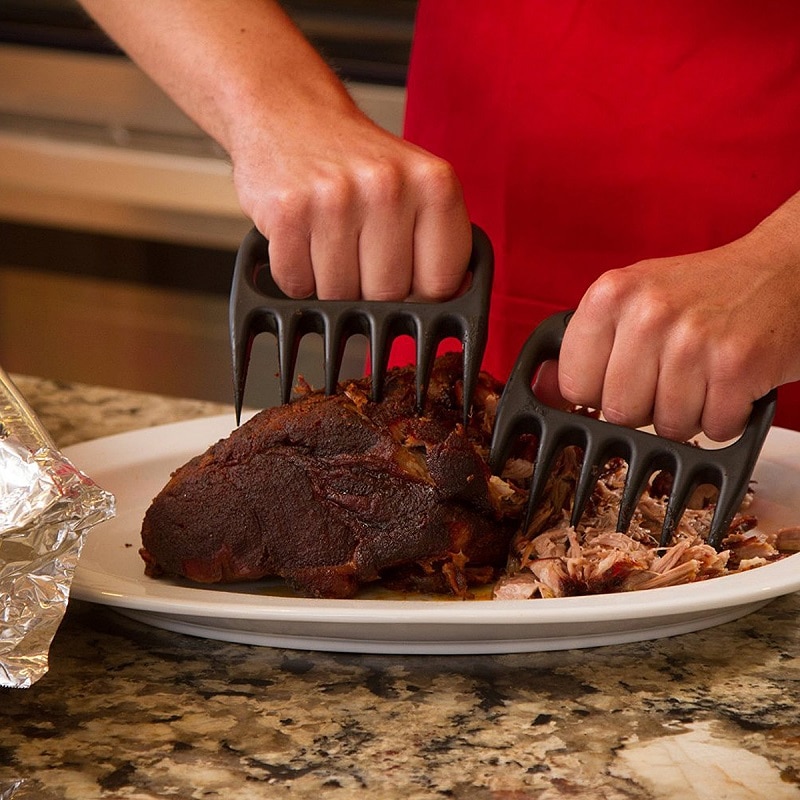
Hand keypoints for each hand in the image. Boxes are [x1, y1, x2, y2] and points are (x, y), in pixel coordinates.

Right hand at [231, 105, 471, 302]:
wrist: (286, 110)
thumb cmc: (355, 161)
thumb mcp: (416, 185)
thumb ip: (439, 241)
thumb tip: (452, 296)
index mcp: (434, 182)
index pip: (441, 284)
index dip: (422, 293)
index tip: (407, 277)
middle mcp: (387, 187)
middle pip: (389, 296)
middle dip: (372, 289)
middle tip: (359, 250)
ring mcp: (334, 200)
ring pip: (340, 297)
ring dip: (330, 284)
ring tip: (328, 240)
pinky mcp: (287, 213)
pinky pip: (297, 285)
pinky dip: (296, 275)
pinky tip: (302, 239)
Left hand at [556, 204, 799, 441]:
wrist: (781, 271)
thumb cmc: (702, 291)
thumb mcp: (631, 302)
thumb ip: (583, 347)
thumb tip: (540, 389)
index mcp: (610, 295)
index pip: (574, 384)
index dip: (598, 392)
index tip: (620, 377)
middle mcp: (648, 313)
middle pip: (618, 413)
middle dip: (645, 406)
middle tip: (670, 374)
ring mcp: (693, 340)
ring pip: (667, 427)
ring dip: (688, 412)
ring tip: (703, 373)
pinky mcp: (737, 366)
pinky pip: (713, 429)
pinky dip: (725, 416)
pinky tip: (729, 381)